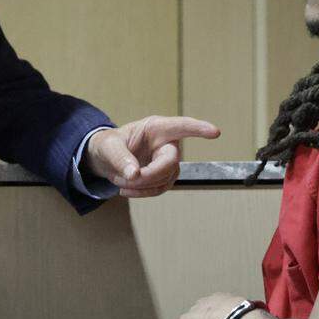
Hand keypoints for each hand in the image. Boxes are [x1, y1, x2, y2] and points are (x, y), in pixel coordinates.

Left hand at [84, 116, 219, 197]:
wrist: (104, 159)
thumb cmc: (107, 145)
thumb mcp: (107, 147)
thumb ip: (119, 158)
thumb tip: (134, 174)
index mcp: (155, 127)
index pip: (182, 126)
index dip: (198, 129)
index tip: (215, 132)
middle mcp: (166, 142)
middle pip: (171, 161)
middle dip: (150, 174)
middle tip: (126, 179)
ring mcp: (167, 160)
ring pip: (167, 178)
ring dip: (144, 185)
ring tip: (120, 183)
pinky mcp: (164, 176)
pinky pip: (161, 188)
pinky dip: (144, 193)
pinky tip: (127, 190)